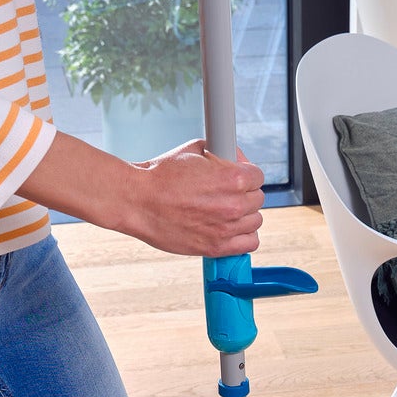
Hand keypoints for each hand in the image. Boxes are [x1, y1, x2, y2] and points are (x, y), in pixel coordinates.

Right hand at [123, 141, 265, 256]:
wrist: (137, 201)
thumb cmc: (161, 175)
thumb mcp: (194, 149)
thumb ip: (223, 153)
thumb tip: (238, 158)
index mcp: (232, 178)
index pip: (258, 176)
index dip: (246, 174)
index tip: (236, 177)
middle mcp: (233, 204)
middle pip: (258, 199)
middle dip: (244, 194)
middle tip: (226, 193)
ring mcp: (226, 228)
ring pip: (255, 221)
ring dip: (244, 216)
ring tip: (225, 211)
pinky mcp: (217, 247)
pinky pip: (249, 244)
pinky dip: (244, 237)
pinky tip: (231, 229)